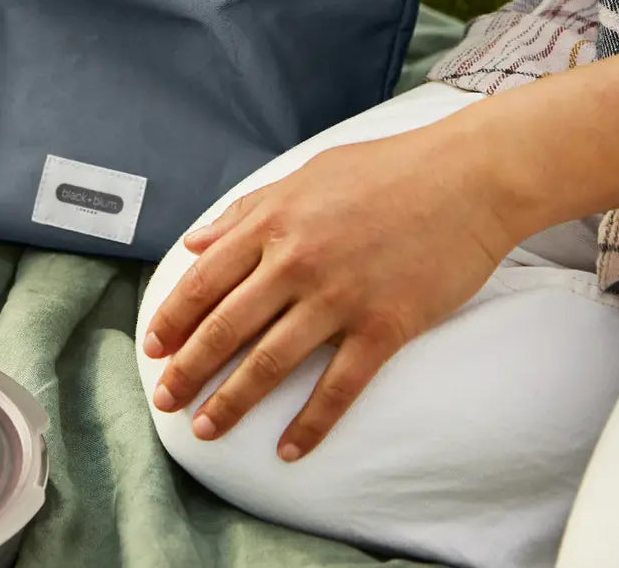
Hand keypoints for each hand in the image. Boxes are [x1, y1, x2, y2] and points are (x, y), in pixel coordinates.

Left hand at [142, 115, 515, 460]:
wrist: (466, 178)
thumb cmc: (386, 169)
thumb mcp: (306, 174)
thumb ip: (247, 210)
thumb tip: (195, 243)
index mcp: (273, 222)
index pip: (205, 280)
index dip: (173, 318)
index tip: (152, 347)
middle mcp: (296, 262)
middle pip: (226, 328)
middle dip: (189, 370)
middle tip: (165, 401)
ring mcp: (339, 297)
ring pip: (270, 362)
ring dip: (232, 402)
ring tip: (206, 429)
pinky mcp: (383, 326)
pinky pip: (338, 387)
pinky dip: (310, 424)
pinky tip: (288, 449)